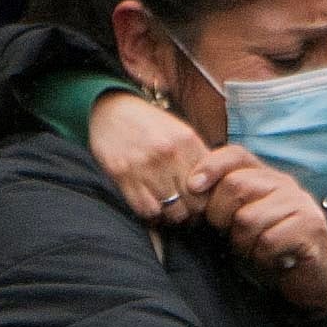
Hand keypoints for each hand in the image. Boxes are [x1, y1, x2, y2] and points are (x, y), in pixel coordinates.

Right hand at [88, 90, 210, 225]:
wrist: (111, 109)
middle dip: (192, 214)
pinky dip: (152, 216)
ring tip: (169, 212)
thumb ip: (198, 158)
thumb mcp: (180, 132)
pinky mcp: (123, 174)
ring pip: (172, 212)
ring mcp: (146, 165)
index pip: (210, 187)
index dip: (207, 202)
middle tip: (186, 213)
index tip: (200, 204)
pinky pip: (147, 210)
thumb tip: (215, 189)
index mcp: (188, 141)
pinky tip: (152, 208)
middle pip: (194, 204)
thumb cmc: (150, 125)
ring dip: (172, 217)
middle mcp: (169, 153)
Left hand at [201, 145, 326, 313]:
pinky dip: (262, 258)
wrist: (310, 280)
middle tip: (230, 236)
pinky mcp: (312, 227)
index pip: (235, 155)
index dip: (210, 166)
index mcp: (265, 177)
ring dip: (243, 244)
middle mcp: (285, 184)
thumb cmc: (269, 251)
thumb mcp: (240, 221)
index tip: (192, 187)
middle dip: (220, 217)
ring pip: (248, 218)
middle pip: (236, 185)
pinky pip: (268, 241)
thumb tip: (190, 189)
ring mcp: (301, 204)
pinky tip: (273, 261)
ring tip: (255, 251)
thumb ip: (222, 202)